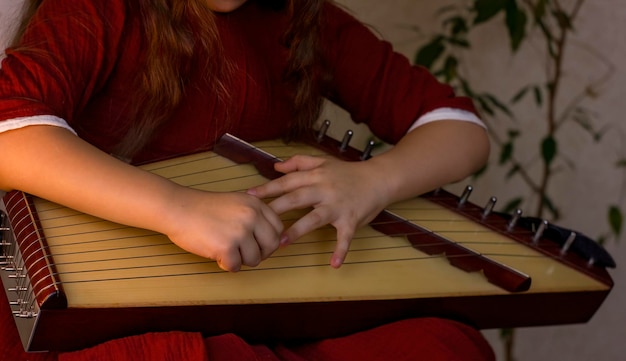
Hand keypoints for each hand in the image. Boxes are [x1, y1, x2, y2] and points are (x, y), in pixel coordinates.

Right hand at [165, 187, 283, 271]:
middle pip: (271, 245)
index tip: (258, 244)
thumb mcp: (237, 202)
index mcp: (256, 204)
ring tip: (225, 250)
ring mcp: (240, 232)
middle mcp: (251, 216)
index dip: (269, 240)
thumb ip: (255, 216)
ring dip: (240, 260)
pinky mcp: (226, 247)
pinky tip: (216, 254)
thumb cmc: (204, 209)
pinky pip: (235, 267)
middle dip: (260, 254)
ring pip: (254, 259)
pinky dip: (226, 265)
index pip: (278, 228)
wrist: (178, 208)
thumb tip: (273, 240)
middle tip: (245, 254)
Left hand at [247, 155, 389, 267]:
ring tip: (281, 242)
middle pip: (297, 199)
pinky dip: (340, 250)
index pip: (288, 182)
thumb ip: (299, 162)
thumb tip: (276, 166)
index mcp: (316, 176)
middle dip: (277, 209)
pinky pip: (345, 237)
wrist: (378, 179)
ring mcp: (338, 206)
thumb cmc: (348, 172)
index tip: (250, 196)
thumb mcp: (323, 161)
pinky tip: (333, 264)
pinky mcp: (351, 219)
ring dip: (298, 230)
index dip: (269, 188)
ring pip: (315, 218)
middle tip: (257, 220)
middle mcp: (325, 190)